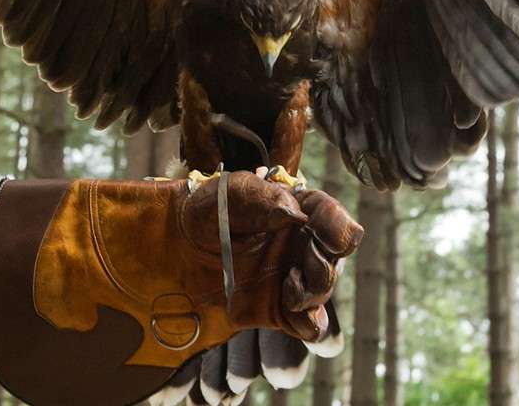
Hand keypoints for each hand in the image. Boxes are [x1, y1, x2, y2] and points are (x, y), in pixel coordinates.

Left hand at [178, 170, 362, 341]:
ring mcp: (295, 278)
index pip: (337, 221)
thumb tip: (294, 215)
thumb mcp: (231, 192)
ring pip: (323, 292)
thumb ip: (263, 198)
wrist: (180, 245)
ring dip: (311, 294)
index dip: (337, 230)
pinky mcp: (282, 309)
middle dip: (323, 269)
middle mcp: (305, 246)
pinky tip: (292, 311)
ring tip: (286, 289)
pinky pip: (310, 325)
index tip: (321, 238)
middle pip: (335, 262)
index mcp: (301, 212)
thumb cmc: (210, 210)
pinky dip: (309, 325)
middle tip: (296, 269)